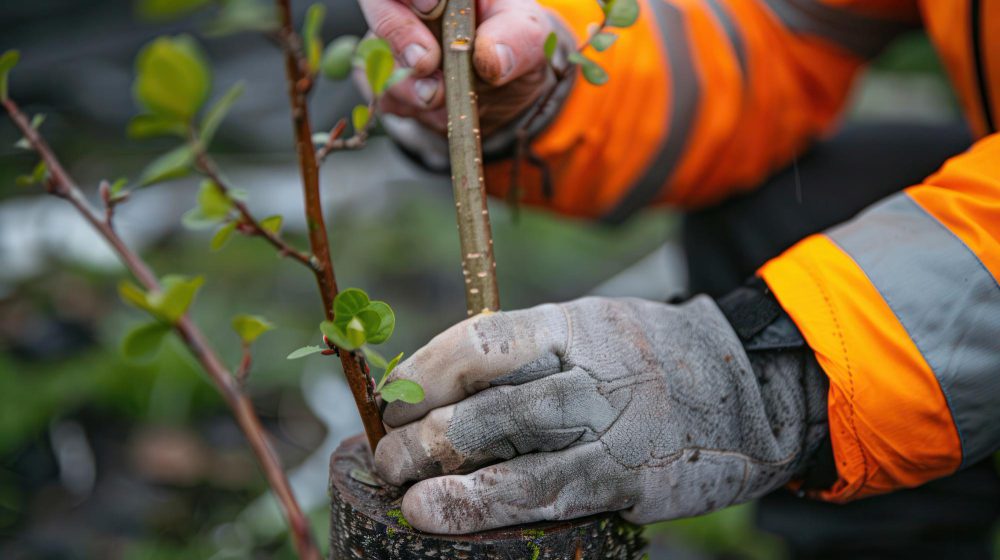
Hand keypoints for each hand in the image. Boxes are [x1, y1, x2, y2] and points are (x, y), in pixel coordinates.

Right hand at [357, 0, 567, 135]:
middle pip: (379, 6)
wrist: (506, 90)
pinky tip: (437, 107)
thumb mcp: (531, 35)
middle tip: (426, 62)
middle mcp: (411, 5)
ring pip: (377, 56)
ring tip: (440, 96)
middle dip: (399, 34)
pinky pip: (382, 92)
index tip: (432, 7)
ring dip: (407, 83)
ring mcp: (394, 41)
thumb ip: (517, 38)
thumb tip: (490, 59)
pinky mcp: (388, 80)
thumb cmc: (514, 44)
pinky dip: (408, 106)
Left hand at [374, 296, 825, 533]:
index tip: (392, 397)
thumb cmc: (656, 358)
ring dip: (442, 472)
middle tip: (389, 453)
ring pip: (508, 449)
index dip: (422, 372)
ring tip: (403, 490)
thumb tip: (452, 387)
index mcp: (569, 325)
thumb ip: (532, 352)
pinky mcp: (624, 477)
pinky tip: (445, 514)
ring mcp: (605, 426)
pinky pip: (546, 494)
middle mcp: (582, 371)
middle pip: (484, 401)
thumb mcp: (595, 328)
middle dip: (423, 432)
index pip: (477, 342)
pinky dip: (487, 506)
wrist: (753, 389)